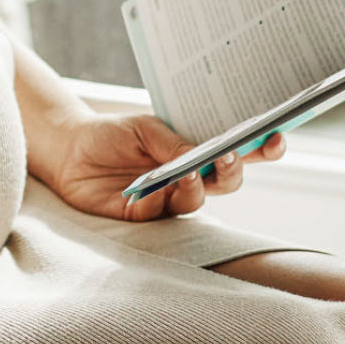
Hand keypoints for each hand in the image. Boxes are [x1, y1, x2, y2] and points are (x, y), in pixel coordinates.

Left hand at [43, 113, 285, 221]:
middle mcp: (189, 177)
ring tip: (188, 173)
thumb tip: (199, 154)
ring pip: (196, 201)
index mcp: (195, 151)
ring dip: (196, 188)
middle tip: (227, 158)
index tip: (276, 137)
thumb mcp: (143, 127)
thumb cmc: (111, 134)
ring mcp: (168, 198)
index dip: (261, 148)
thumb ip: (171, 142)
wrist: (68, 151)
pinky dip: (159, 201)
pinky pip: (159, 213)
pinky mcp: (142, 216)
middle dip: (233, 171)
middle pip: (227, 182)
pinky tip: (152, 190)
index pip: (237, 152)